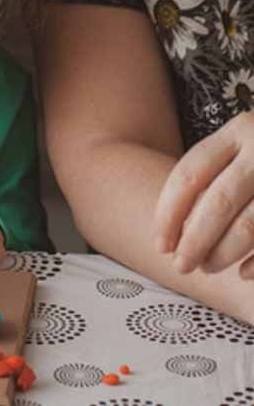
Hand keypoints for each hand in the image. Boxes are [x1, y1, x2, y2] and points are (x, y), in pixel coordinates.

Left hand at [156, 112, 253, 277]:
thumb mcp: (243, 149)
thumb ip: (214, 179)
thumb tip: (173, 235)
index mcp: (238, 132)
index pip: (189, 175)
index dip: (168, 214)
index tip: (160, 245)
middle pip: (218, 201)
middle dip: (194, 240)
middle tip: (181, 265)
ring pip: (249, 224)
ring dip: (223, 252)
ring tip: (208, 267)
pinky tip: (243, 273)